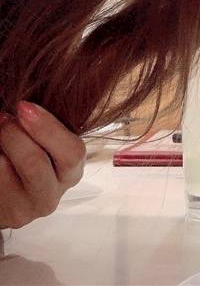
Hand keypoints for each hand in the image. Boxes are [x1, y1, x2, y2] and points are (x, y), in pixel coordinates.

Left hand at [0, 102, 85, 228]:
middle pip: (35, 165)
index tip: (24, 106)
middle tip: (4, 117)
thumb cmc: (33, 152)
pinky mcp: (8, 214)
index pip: (70, 151)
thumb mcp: (47, 138)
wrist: (14, 186)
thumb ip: (45, 123)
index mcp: (72, 169)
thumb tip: (27, 105)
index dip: (46, 126)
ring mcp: (27, 208)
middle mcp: (53, 193)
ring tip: (0, 128)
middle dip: (15, 136)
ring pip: (6, 169)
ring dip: (1, 143)